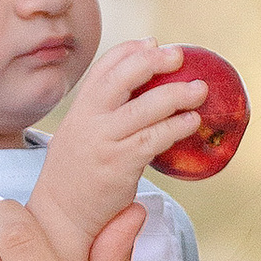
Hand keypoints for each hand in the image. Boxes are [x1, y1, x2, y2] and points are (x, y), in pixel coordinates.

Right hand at [31, 41, 205, 260]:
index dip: (130, 51)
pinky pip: (154, 139)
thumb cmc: (76, 177)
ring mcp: (104, 142)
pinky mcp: (119, 166)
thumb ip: (103, 113)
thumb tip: (141, 93)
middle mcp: (89, 121)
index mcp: (80, 110)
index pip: (104, 68)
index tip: (153, 43)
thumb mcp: (81, 135)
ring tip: (200, 90)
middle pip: (122, 78)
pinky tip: (192, 122)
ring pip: (145, 108)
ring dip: (177, 94)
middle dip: (153, 61)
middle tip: (179, 56)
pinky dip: (176, 127)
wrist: (61, 217)